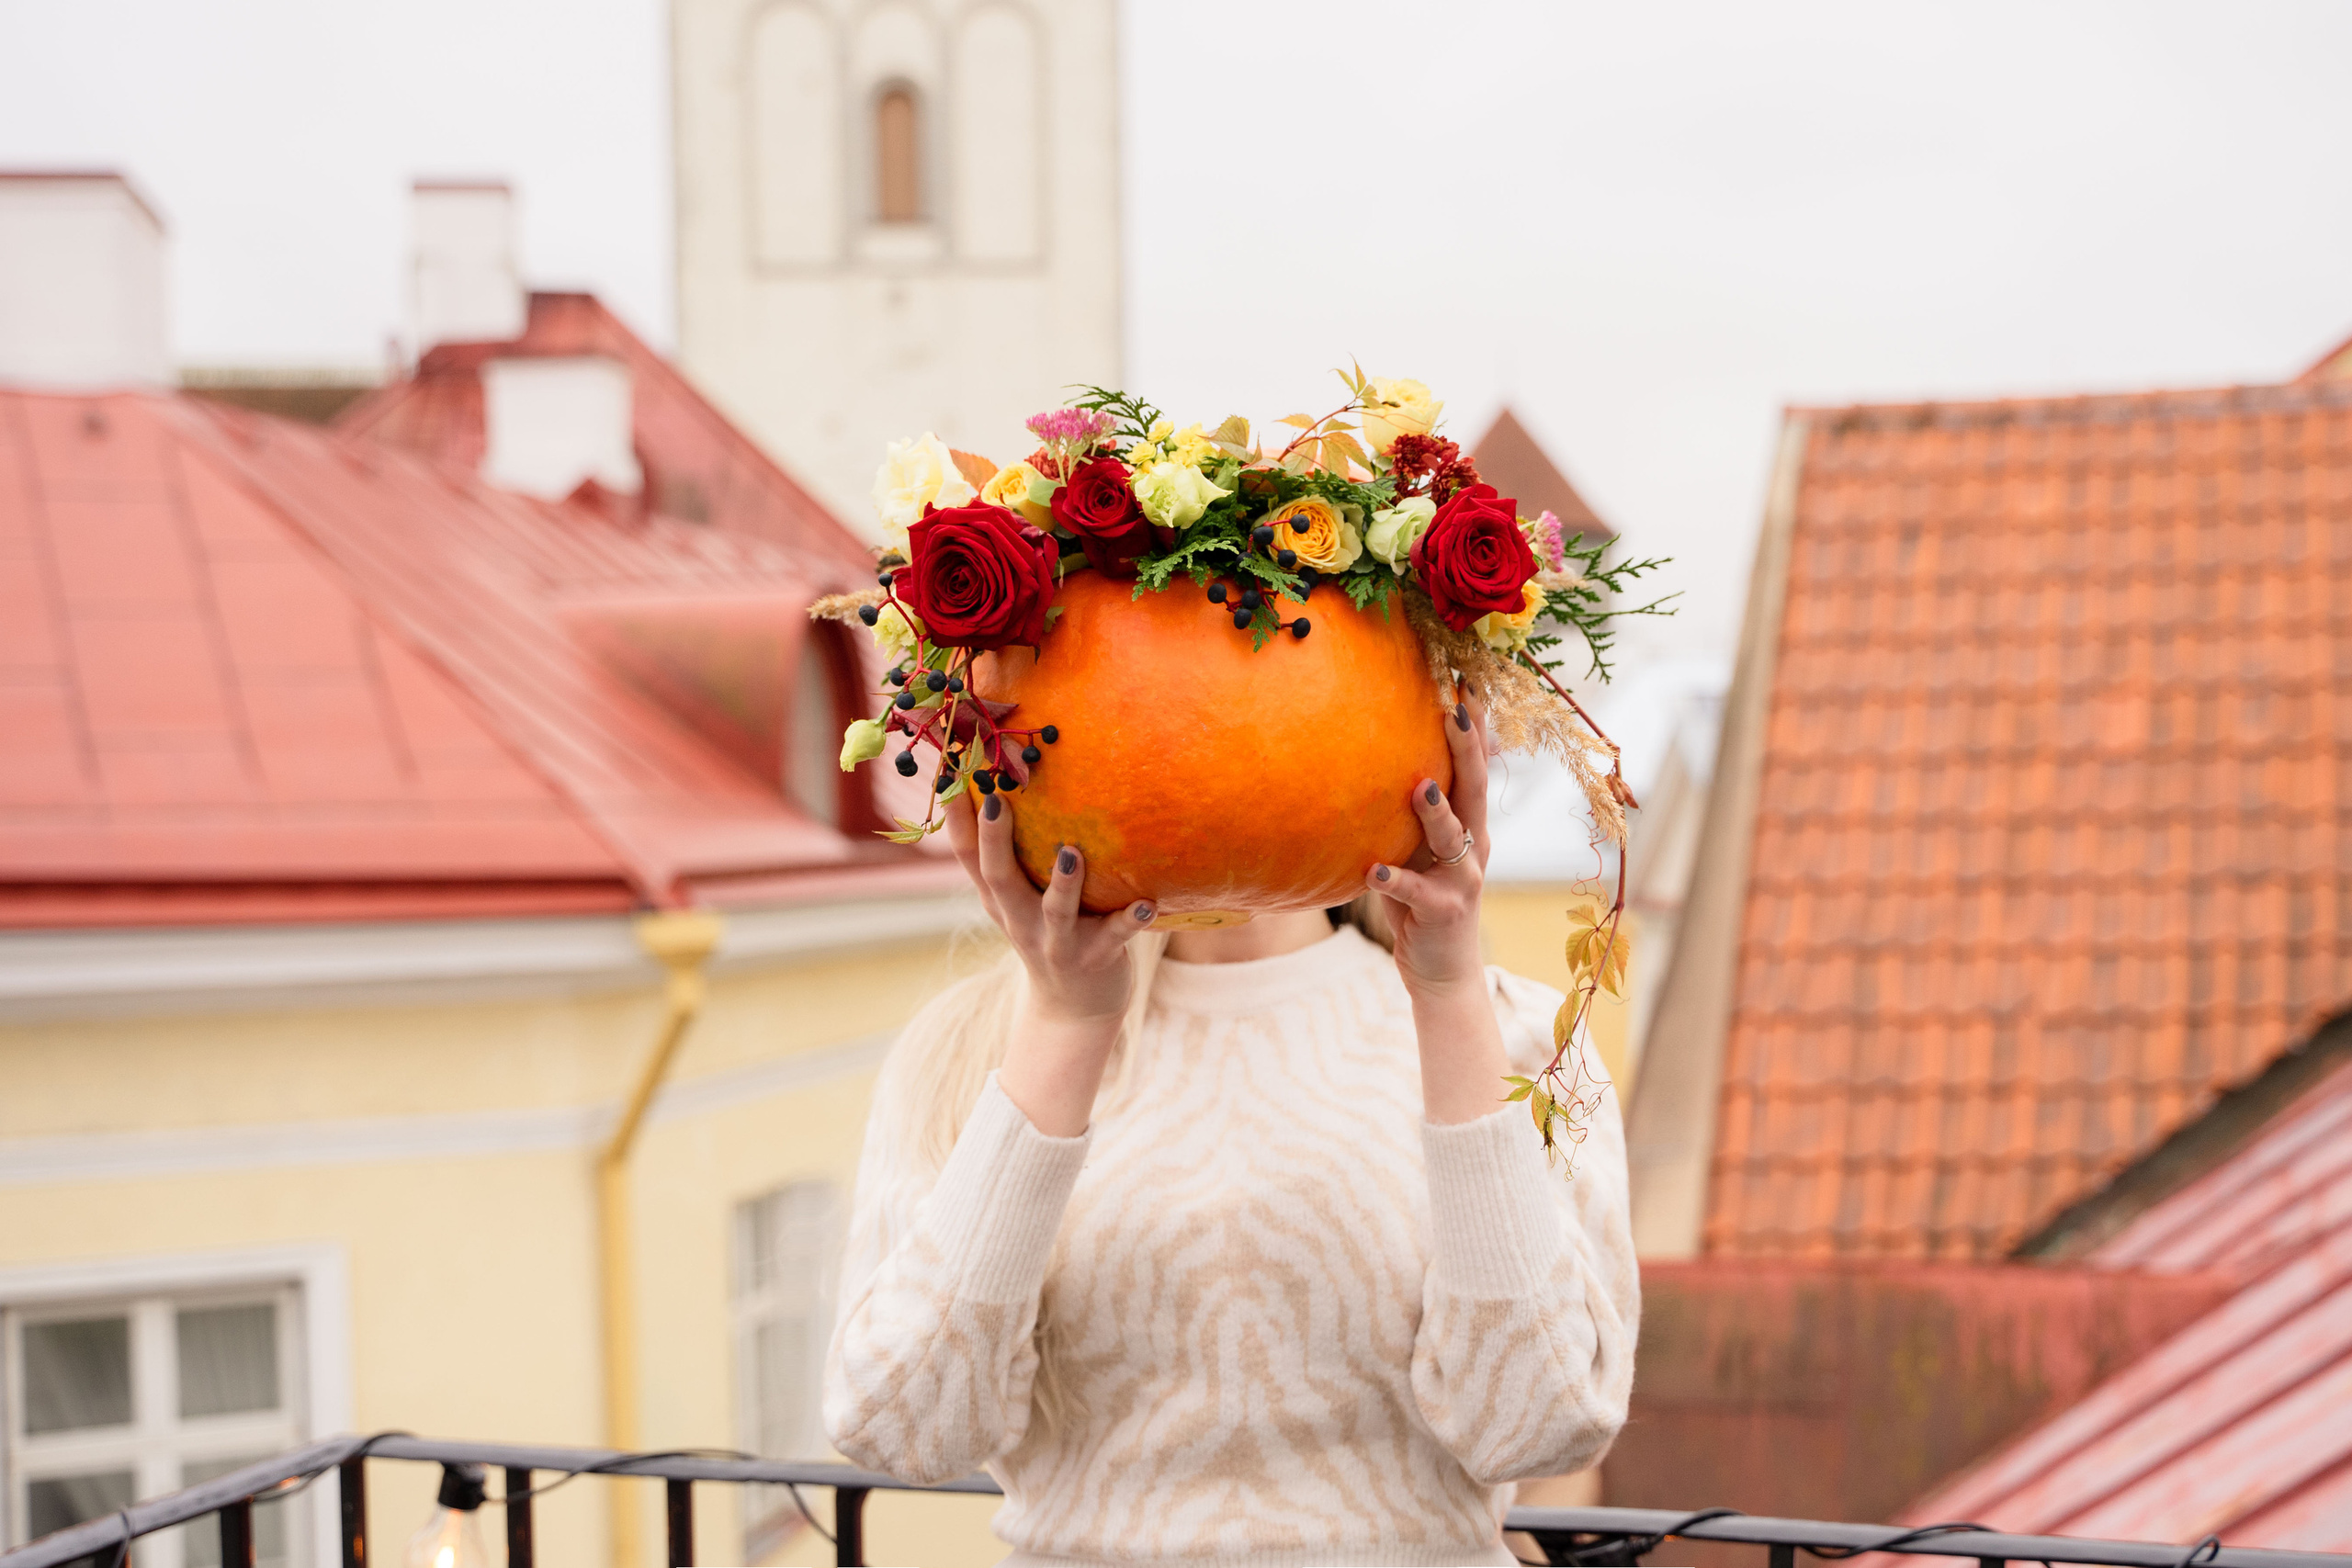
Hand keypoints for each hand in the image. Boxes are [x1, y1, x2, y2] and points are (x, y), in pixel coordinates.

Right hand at [945, 788, 1156, 1133]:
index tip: (952, 775)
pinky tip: (1146, 903)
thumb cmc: (1047, 932)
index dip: (959, 819)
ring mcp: (1056, 941)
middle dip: (996, 840)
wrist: (1073, 1008)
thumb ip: (1008, 856)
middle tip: (998, 800)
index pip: (969, 856)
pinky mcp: (1095, 957)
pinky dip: (1129, 921)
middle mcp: (1020, 919)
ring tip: (1070, 854)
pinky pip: (1114, 936)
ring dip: (1063, 883)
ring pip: (1056, 911)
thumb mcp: (1015, 901)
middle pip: (1000, 879)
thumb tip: (1000, 786)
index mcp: (999, 899)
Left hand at [1363, 688, 1492, 1000]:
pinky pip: (1416, 892)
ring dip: (1436, 812)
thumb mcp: (1418, 850)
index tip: (1465, 683)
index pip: (1473, 767)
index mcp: (1468, 825)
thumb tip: (1372, 762)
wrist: (1443, 972)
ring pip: (1453, 838)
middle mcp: (1474, 845)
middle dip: (1468, 748)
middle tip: (1457, 709)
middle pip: (1475, 789)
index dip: (1473, 727)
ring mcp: (1463, 879)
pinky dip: (1394, 881)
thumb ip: (1407, 815)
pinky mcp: (1444, 911)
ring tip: (1419, 786)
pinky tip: (1371, 870)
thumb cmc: (1421, 901)